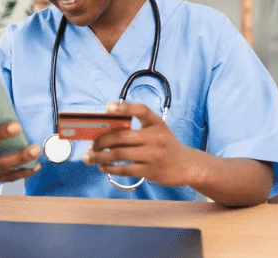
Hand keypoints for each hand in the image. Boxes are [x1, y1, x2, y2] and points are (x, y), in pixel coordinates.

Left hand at [81, 102, 201, 187]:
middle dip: (101, 141)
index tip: (108, 107)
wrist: (187, 165)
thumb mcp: (158, 130)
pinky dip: (110, 168)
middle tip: (91, 145)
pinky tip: (103, 167)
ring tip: (89, 158)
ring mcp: (153, 154)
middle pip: (122, 136)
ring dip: (100, 157)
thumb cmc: (166, 145)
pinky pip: (125, 169)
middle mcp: (155, 137)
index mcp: (157, 123)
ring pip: (119, 154)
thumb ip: (138, 128)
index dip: (124, 107)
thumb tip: (107, 130)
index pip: (141, 110)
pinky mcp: (150, 170)